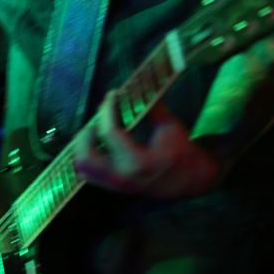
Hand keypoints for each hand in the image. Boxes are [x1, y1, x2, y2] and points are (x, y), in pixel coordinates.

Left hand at [73, 93, 221, 197]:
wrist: (190, 180)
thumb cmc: (181, 151)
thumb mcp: (169, 126)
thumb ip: (150, 107)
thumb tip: (134, 86)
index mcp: (138, 162)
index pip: (110, 133)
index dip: (107, 109)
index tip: (112, 94)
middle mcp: (122, 176)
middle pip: (86, 156)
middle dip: (87, 132)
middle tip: (98, 116)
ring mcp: (116, 185)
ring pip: (83, 167)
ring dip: (83, 145)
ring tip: (95, 129)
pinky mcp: (114, 187)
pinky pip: (88, 174)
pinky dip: (86, 156)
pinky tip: (97, 142)